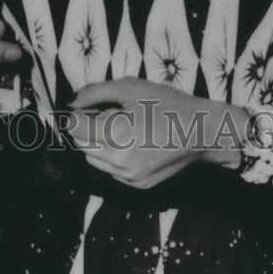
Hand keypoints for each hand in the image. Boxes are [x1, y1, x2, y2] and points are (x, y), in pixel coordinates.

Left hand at [69, 78, 248, 189]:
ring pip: (93, 159)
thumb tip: (70, 102)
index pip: (74, 129)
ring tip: (119, 127)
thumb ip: (95, 93)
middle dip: (85, 128)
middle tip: (105, 113)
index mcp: (117, 135)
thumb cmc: (167, 104)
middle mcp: (119, 161)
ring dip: (96, 143)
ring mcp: (129, 177)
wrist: (203, 133)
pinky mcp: (138, 185)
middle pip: (81, 145)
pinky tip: (131, 141)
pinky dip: (111, 156)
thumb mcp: (130, 88)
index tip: (82, 106)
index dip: (74, 115)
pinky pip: (111, 170)